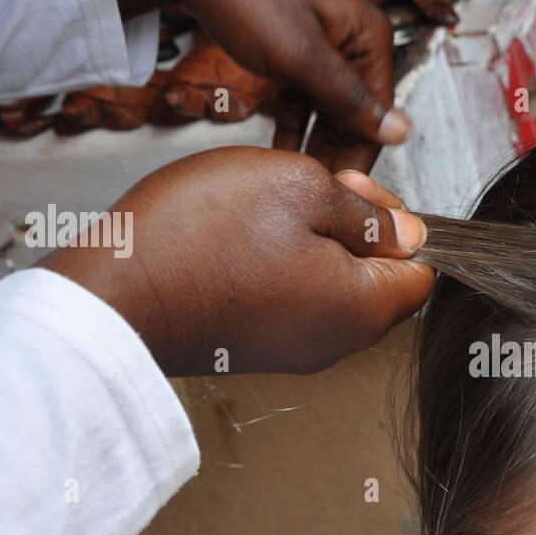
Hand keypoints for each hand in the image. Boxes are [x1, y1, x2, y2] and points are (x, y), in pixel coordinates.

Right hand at [36, 147, 433, 376]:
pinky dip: (278, 262)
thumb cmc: (199, 239)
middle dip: (354, 225)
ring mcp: (293, 348)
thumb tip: (404, 231)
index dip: (399, 221)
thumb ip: (364, 212)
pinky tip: (241, 236)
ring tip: (266, 207)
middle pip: (377, 278)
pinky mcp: (254, 343)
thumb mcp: (299, 186)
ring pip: (331, 284)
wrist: (112, 297)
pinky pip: (290, 298)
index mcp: (363, 308)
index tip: (356, 191)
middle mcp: (336, 341)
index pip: (422, 270)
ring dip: (311, 237)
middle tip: (308, 188)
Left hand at [102, 0, 409, 171]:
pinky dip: (293, 125)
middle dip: (336, 156)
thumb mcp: (300, 55)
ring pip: (327, 111)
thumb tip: (400, 133)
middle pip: (355, 117)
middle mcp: (351, 42)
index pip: (378, 116)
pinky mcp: (294, 49)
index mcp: (367, 38)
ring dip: (314, 145)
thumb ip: (349, 100)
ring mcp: (323, 45)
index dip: (361, 158)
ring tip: (299, 182)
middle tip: (316, 197)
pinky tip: (281, 152)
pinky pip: (303, 98)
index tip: (342, 196)